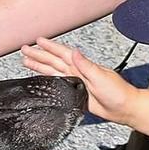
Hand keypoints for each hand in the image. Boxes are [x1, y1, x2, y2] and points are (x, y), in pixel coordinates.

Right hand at [21, 37, 144, 126]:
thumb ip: (86, 66)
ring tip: (26, 61)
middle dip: (39, 54)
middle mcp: (77, 72)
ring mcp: (76, 82)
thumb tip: (74, 52)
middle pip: (53, 61)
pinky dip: (47, 79)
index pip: (62, 54)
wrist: (124, 108)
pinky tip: (40, 77)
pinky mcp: (75, 93)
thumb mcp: (101, 77)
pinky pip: (56, 84)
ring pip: (52, 71)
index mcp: (82, 66)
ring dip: (40, 65)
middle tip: (25, 49)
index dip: (50, 47)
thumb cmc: (118, 93)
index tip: (38, 41)